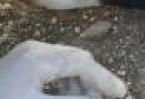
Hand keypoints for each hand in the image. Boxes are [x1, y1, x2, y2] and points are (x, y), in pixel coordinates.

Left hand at [0, 41, 126, 98]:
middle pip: (77, 59)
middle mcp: (36, 50)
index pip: (81, 64)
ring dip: (80, 82)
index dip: (104, 79)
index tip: (120, 93)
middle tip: (110, 97)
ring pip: (67, 63)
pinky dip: (66, 82)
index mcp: (39, 58)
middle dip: (95, 79)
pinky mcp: (24, 61)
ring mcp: (29, 53)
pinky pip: (54, 67)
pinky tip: (69, 96)